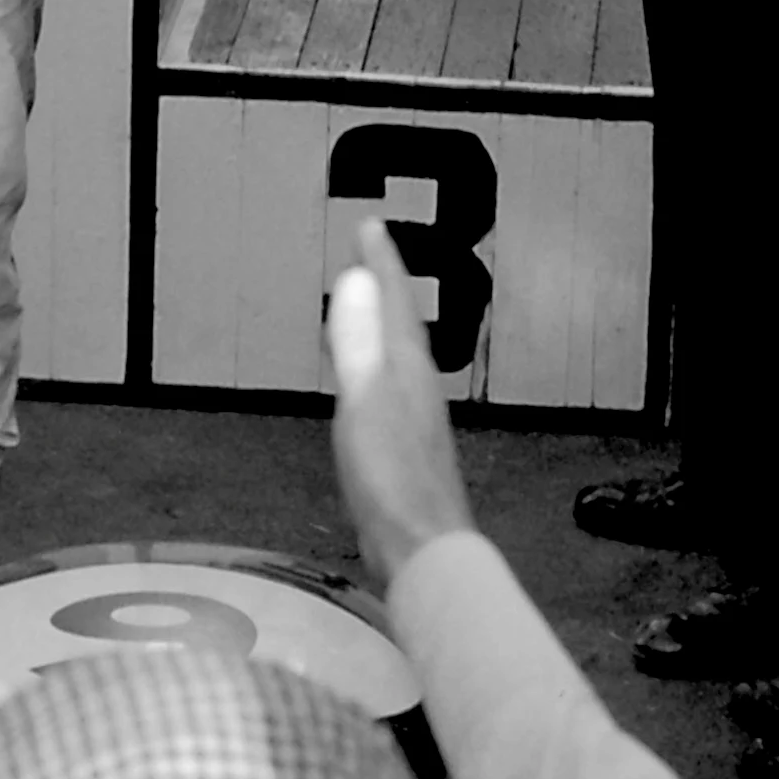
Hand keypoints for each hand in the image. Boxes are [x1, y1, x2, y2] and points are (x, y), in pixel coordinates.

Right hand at [327, 216, 473, 592]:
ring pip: (397, 356)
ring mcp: (416, 420)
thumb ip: (359, 344)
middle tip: (368, 257)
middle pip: (400, 324)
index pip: (394, 303)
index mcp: (408, 371)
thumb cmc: (393, 482)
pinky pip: (388, 388)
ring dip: (381, 326)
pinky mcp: (407, 449)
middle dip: (383, 288)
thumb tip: (354, 284)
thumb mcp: (366, 404)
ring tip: (366, 309)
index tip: (370, 228)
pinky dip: (375, 367)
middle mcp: (418, 388)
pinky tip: (369, 387)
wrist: (423, 550)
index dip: (381, 264)